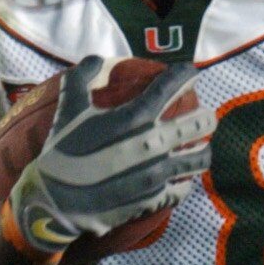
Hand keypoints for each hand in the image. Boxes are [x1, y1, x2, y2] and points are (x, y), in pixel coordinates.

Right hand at [8, 56, 213, 256]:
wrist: (55, 203)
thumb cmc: (60, 154)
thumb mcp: (67, 111)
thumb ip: (81, 78)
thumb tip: (97, 60)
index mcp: (132, 119)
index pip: (169, 88)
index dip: (184, 76)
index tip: (192, 72)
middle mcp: (151, 145)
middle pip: (196, 125)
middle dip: (206, 118)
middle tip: (208, 115)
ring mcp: (156, 175)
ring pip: (198, 160)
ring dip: (203, 152)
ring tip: (202, 148)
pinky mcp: (154, 199)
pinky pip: (182, 188)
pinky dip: (185, 182)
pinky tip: (182, 178)